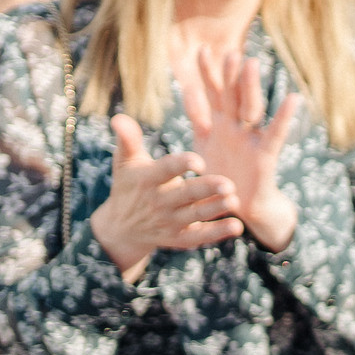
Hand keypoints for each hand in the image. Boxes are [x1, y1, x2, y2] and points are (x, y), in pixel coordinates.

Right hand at [86, 117, 242, 280]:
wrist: (121, 227)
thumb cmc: (129, 184)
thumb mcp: (125, 162)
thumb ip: (128, 139)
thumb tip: (119, 117)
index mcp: (147, 180)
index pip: (165, 170)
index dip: (181, 165)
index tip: (199, 160)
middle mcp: (158, 202)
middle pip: (185, 195)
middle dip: (206, 190)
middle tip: (228, 184)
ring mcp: (170, 222)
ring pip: (195, 216)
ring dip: (215, 209)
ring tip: (234, 201)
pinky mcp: (180, 237)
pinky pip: (199, 236)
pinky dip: (217, 233)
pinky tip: (236, 226)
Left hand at [181, 51, 302, 253]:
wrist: (242, 209)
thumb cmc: (218, 184)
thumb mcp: (198, 157)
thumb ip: (187, 133)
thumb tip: (152, 112)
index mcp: (214, 129)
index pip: (208, 97)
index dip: (204, 77)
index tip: (200, 50)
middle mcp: (233, 130)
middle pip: (230, 97)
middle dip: (228, 75)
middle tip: (227, 50)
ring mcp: (250, 140)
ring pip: (249, 109)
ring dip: (249, 87)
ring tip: (250, 63)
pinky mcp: (265, 156)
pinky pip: (276, 134)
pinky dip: (284, 117)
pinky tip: (293, 98)